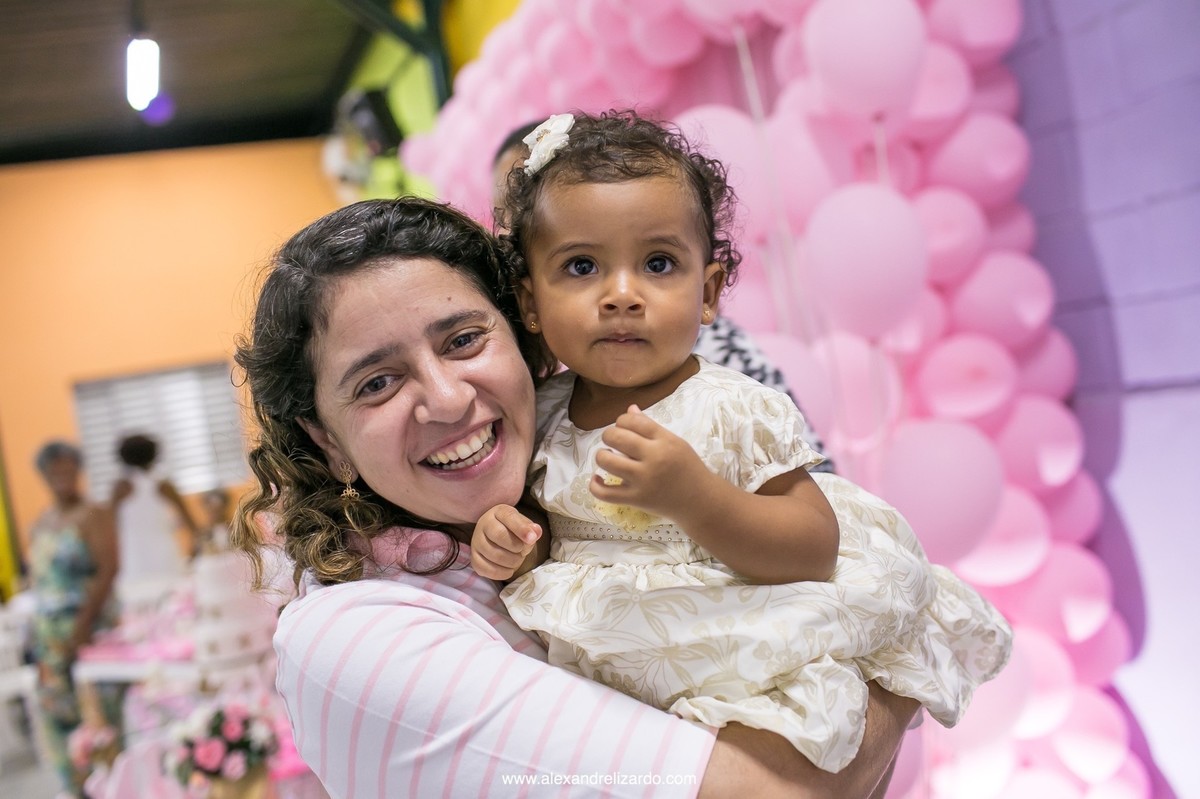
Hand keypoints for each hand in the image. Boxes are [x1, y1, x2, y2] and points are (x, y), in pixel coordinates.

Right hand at [470, 504, 542, 580]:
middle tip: (522, 550)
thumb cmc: (514, 531)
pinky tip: (509, 569)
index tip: (532, 539)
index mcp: (498, 512)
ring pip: (494, 555)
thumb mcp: (525, 525)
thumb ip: (531, 529)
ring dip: (512, 561)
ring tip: (517, 558)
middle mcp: (483, 524)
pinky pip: (486, 569)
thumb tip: (536, 533)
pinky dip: (502, 573)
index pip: (509, 517)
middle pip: (499, 535)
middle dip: (517, 547)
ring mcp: (476, 542)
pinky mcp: (474, 559)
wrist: (500, 540)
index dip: (521, 529)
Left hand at [592, 405, 711, 518]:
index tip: (623, 426)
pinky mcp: (636, 499)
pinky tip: (598, 479)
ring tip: (607, 457)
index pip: (633, 420)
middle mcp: (653, 458)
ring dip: (601, 455)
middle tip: (612, 441)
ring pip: (606, 461)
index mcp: (664, 440)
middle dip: (608, 435)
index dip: (622, 420)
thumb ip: (650, 426)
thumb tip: (629, 409)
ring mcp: (643, 480)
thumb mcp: (675, 442)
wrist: (700, 500)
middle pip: (616, 437)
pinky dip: (595, 485)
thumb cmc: (688, 468)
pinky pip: (605, 493)